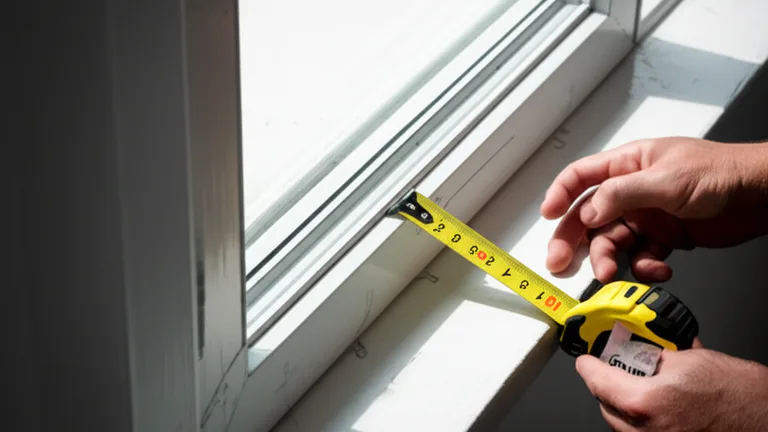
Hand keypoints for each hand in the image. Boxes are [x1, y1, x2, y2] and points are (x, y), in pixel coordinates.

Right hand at [541, 137, 767, 282]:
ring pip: (611, 241)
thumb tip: (588, 210)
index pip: (581, 176)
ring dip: (607, 259)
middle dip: (573, 239)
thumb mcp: (666, 179)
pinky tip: (656, 268)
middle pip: (589, 216)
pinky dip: (643, 267)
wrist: (759, 196)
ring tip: (610, 274)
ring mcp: (646, 215)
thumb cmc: (720, 172)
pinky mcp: (662, 237)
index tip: (547, 215)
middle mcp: (631, 191)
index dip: (560, 194)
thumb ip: (623, 194)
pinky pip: (640, 256)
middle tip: (560, 262)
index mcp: (627, 165)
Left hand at [576, 340, 767, 430]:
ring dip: (623, 404)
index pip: (597, 381)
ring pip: (621, 424)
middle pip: (605, 405)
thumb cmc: (740, 394)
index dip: (588, 365)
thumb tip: (638, 349)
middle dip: (607, 385)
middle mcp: (645, 431)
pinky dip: (641, 421)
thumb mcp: (688, 359)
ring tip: (641, 386)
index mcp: (645, 403)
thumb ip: (653, 355)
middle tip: (614, 368)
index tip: (586, 360)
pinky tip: (657, 406)